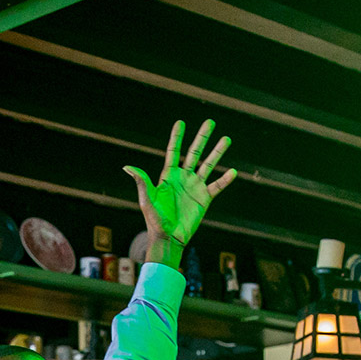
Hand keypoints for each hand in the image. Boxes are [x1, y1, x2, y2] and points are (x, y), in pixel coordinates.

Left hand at [126, 119, 235, 267]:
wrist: (169, 238)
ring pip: (209, 165)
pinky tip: (233, 171)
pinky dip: (225, 179)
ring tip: (226, 139)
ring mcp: (195, 186)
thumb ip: (142, 181)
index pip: (173, 151)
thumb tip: (127, 166)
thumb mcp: (147, 199)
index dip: (176, 137)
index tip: (181, 122)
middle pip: (194, 152)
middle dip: (202, 137)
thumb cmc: (155, 219)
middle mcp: (183, 177)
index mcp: (168, 175)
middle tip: (210, 122)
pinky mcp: (204, 198)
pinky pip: (217, 186)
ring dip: (217, 152)